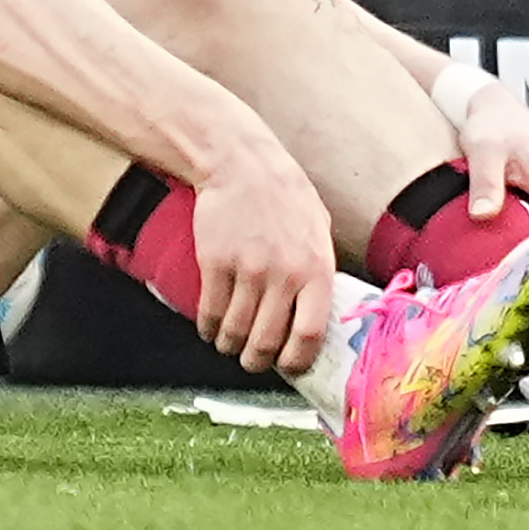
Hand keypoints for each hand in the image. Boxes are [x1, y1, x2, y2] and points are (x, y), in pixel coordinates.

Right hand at [190, 145, 336, 375]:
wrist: (241, 163)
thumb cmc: (284, 193)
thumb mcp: (319, 228)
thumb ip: (320, 268)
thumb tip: (320, 308)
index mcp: (316, 269)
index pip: (309, 335)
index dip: (297, 361)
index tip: (288, 366)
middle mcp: (283, 274)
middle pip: (267, 341)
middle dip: (257, 361)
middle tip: (253, 361)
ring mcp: (247, 270)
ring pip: (235, 331)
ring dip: (230, 346)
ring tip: (229, 345)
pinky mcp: (215, 263)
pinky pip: (211, 311)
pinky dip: (208, 327)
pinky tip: (210, 327)